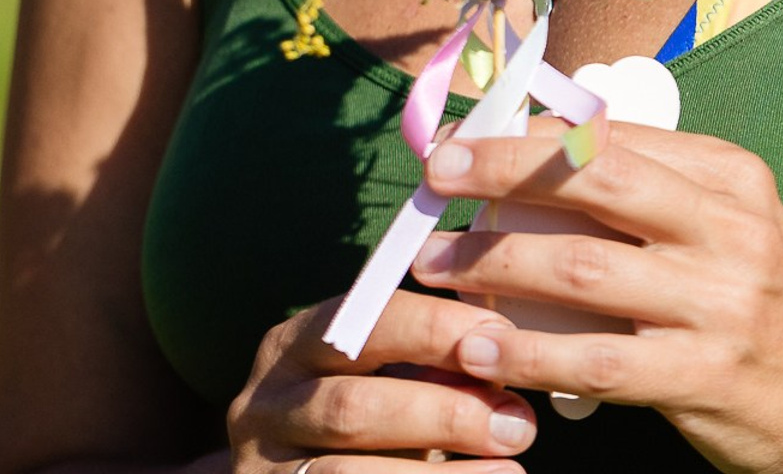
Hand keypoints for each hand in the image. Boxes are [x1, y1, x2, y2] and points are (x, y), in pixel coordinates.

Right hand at [227, 289, 537, 471]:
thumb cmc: (361, 417)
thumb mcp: (378, 376)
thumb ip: (423, 363)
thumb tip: (504, 354)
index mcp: (294, 345)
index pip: (364, 322)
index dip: (435, 328)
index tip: (502, 335)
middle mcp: (266, 405)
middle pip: (355, 405)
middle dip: (444, 411)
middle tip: (518, 422)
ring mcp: (263, 470)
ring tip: (511, 470)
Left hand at [410, 117, 782, 472]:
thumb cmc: (752, 297)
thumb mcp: (720, 223)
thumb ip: (644, 186)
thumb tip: (531, 144)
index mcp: (729, 174)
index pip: (612, 136)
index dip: (526, 135)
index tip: (461, 137)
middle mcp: (729, 227)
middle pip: (595, 181)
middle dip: (502, 170)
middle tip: (435, 174)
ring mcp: (719, 302)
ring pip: (583, 269)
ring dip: (495, 264)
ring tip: (435, 265)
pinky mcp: (704, 374)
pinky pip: (596, 360)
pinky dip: (527, 352)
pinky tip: (477, 349)